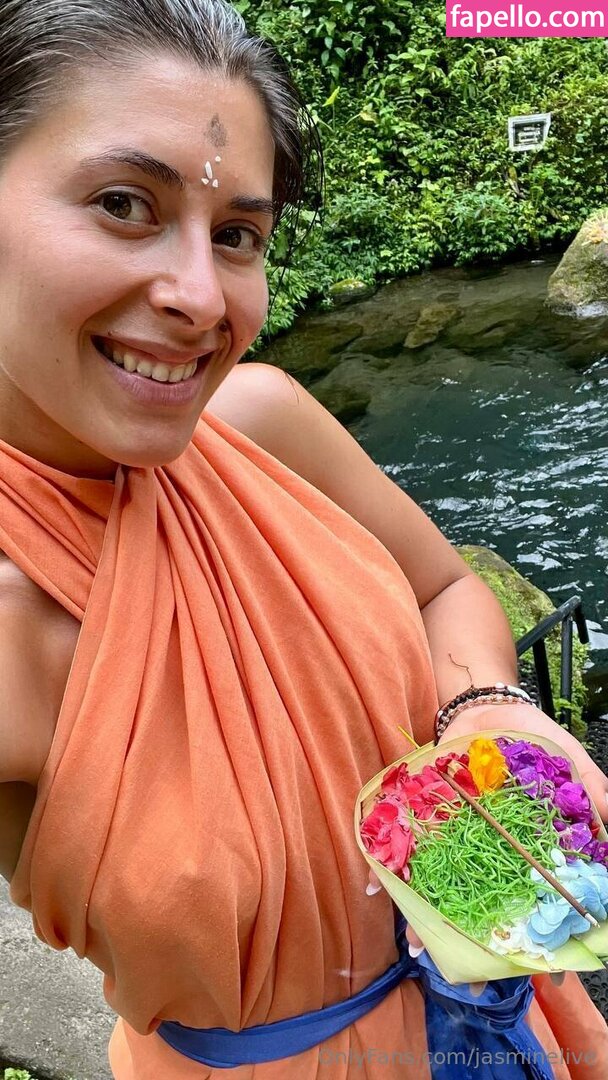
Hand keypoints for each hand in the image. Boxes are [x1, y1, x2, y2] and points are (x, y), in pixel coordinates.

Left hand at [366, 702, 597, 989]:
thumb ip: (601, 802)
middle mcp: (498, 854)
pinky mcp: (433, 823)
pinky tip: (384, 894)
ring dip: (436, 923)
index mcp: (536, 853)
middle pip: (492, 910)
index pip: (544, 909)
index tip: (548, 976)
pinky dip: (395, 874)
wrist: (489, 705)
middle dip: (484, 948)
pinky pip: (414, 853)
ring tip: (425, 950)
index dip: (548, 945)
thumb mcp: (578, 768)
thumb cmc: (538, 741)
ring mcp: (464, 841)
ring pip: (449, 890)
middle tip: (476, 981)